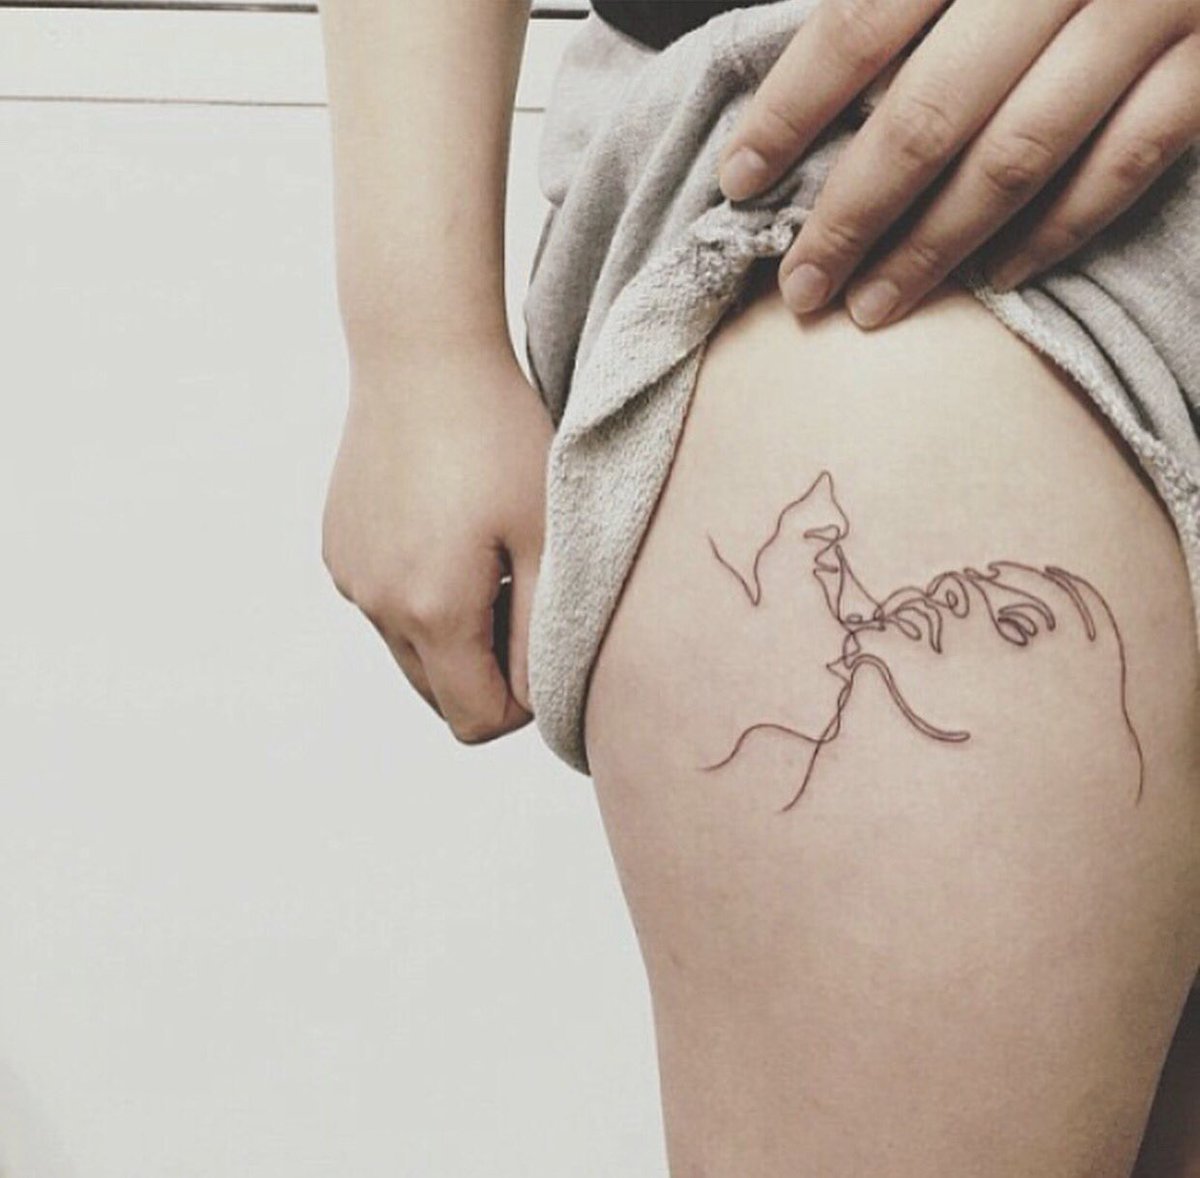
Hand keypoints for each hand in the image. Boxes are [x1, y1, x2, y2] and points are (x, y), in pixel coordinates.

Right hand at [322, 341, 552, 743]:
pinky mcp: (338, 549)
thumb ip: (544, 634)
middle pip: (441, 696)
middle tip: (520, 594)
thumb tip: (535, 701)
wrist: (420, 352)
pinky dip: (419, 595)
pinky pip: (385, 606)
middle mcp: (378, 606)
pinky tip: (444, 530)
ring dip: (453, 633)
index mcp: (433, 612)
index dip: (523, 702)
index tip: (543, 638)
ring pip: (411, 652)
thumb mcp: (545, 537)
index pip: (477, 721)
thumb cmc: (498, 435)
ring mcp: (350, 578)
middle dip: (487, 671)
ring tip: (484, 557)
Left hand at [718, 0, 1199, 328]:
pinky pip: (1127, 160)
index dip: (789, 113)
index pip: (857, 28)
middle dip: (851, 217)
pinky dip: (1058, 229)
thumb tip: (818, 78)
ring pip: (1017, 156)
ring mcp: (1150, 8)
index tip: (741, 180)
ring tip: (873, 307)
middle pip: (926, 116)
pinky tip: (997, 277)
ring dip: (934, 249)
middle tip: (802, 288)